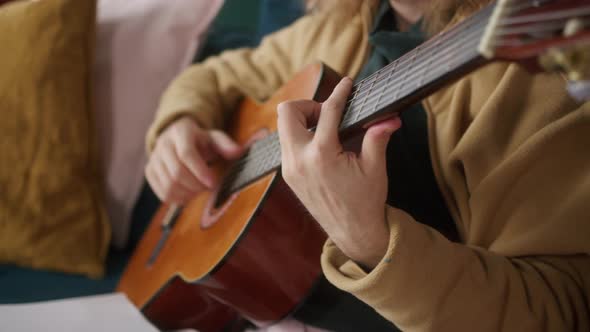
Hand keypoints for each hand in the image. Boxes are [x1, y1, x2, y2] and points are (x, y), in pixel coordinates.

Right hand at [146, 117, 242, 203]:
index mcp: (180, 132)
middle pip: (176, 172)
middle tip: (209, 187)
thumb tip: (238, 152)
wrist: (178, 139)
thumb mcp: (215, 138)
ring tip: (200, 190)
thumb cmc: (200, 140)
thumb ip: (226, 145)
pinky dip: (177, 199)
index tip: (213, 183)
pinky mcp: (150, 172)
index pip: (186, 154)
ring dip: (188, 194)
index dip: (200, 171)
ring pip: (168, 185)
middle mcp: (163, 144)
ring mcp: (154, 158)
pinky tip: (189, 194)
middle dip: (196, 185)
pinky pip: (162, 192)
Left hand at [277, 78, 400, 268]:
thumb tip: (390, 116)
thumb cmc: (366, 201)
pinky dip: (300, 136)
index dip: (339, 93)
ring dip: (302, 120)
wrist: (352, 232)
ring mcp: (290, 169)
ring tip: (326, 128)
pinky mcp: (288, 176)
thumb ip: (378, 138)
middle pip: (287, 113)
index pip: (328, 111)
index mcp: (322, 155)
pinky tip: (320, 143)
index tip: (347, 83)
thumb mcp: (375, 168)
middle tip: (328, 113)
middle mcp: (299, 160)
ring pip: (283, 128)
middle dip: (307, 105)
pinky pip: (286, 145)